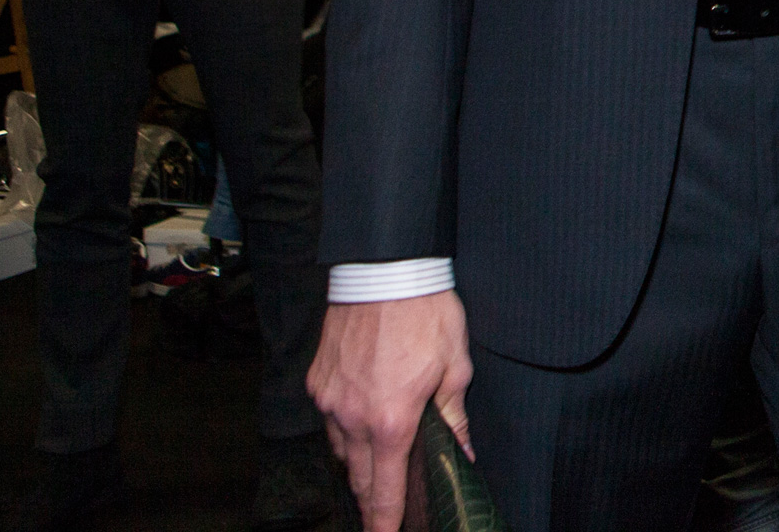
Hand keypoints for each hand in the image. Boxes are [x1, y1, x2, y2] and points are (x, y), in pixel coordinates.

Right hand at [309, 292, 473, 531]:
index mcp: (390, 422)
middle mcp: (351, 418)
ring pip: (340, 448)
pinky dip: (344, 425)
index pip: (382, 490)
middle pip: (357, 477)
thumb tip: (462, 451)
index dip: (384, 521)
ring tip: (380, 451)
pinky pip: (328, 418)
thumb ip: (454, 416)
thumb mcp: (455, 365)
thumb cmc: (426, 314)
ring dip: (358, 457)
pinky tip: (363, 412)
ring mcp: (329, 401)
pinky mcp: (316, 382)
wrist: (385, 272)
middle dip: (371, 494)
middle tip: (387, 502)